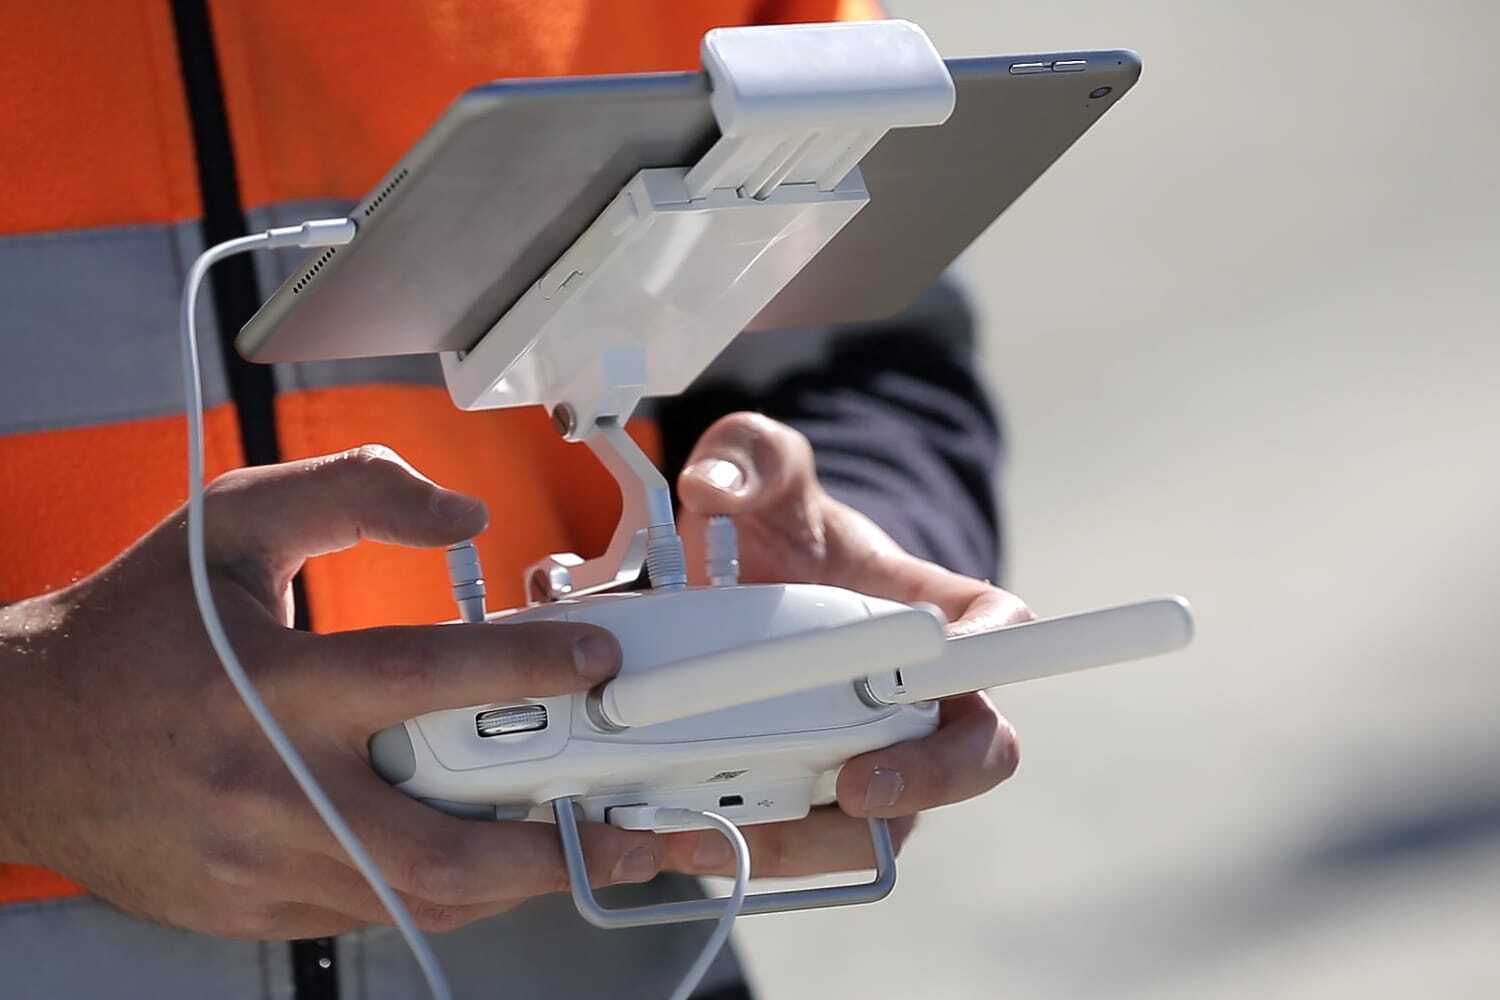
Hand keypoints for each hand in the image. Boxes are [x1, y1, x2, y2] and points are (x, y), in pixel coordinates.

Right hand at [0, 446, 663, 937]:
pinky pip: (372, 910)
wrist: (21, 740)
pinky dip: (443, 889)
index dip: (526, 670)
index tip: (600, 661)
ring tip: (594, 854)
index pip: (421, 677)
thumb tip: (464, 511)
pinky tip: (492, 858)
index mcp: (269, 686)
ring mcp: (258, 866)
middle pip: (440, 848)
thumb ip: (354, 494)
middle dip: (557, 850)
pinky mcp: (251, 908)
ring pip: (417, 898)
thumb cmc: (133, 629)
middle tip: (638, 831)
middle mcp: (268, 788)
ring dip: (517, 884)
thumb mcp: (231, 524)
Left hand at [665, 414, 1028, 876]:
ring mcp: (874, 762)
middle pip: (968, 758)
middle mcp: (924, 702)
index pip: (1000, 630)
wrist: (738, 593)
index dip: (991, 648)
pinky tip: (686, 837)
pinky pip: (805, 847)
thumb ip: (754, 459)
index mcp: (939, 616)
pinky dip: (754, 849)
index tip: (947, 655)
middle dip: (923, 782)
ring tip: (739, 828)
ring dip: (819, 838)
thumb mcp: (765, 479)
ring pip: (881, 829)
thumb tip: (716, 486)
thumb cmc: (779, 538)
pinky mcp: (813, 808)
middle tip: (858, 787)